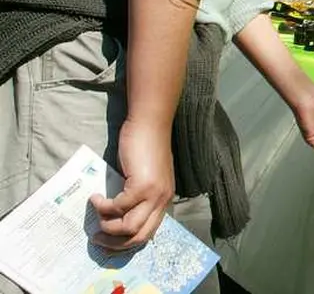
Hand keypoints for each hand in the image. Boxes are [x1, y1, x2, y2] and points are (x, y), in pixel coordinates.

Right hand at [89, 120, 174, 250]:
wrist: (150, 124)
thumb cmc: (144, 147)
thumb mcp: (143, 177)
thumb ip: (135, 196)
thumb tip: (114, 214)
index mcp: (163, 200)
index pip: (148, 233)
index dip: (126, 243)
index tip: (107, 243)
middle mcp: (162, 201)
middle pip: (140, 237)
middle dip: (115, 243)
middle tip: (96, 238)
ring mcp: (154, 194)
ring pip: (129, 228)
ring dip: (108, 227)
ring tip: (96, 216)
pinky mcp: (143, 186)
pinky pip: (119, 207)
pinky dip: (103, 206)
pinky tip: (96, 197)